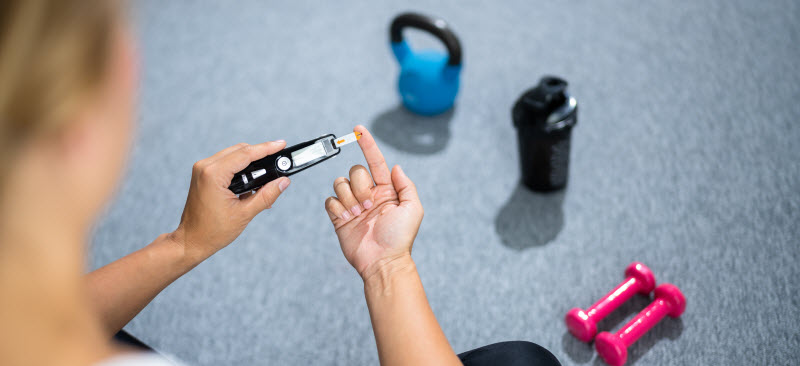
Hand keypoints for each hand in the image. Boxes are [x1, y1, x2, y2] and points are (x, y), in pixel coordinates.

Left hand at [169, 141, 290, 262]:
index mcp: (213, 174)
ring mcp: (202, 169)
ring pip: (233, 155)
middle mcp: (205, 167)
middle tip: (278, 161)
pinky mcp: (202, 174)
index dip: (266, 148)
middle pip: (239, 150)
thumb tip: (283, 181)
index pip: (246, 154)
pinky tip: (252, 180)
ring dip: (250, 161)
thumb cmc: (213, 231)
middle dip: (260, 154)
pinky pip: (226, 163)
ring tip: (267, 175)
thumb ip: (266, 195)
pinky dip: (240, 168)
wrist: (191, 240)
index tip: (281, 144)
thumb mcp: (244, 213)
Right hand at [324, 126, 422, 279]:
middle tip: (368, 205)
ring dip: (349, 198)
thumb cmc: (399, 238)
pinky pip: (330, 200)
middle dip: (360, 186)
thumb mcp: (413, 209)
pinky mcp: (339, 216)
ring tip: (359, 215)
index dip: (367, 144)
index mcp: (386, 190)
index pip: (375, 161)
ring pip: (340, 183)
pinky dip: (338, 208)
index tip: (359, 129)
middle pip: (355, 171)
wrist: (382, 261)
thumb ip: (406, 185)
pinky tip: (348, 219)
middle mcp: (368, 194)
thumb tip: (395, 167)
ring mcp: (353, 205)